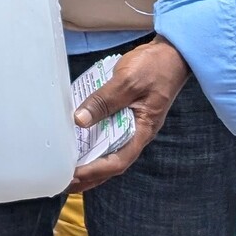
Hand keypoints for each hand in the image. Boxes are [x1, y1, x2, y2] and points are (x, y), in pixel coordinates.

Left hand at [68, 37, 190, 192]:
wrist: (171, 54)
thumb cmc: (155, 67)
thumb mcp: (127, 81)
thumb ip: (104, 100)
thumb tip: (80, 119)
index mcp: (142, 130)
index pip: (118, 161)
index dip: (95, 171)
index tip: (74, 177)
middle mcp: (137, 132)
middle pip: (112, 162)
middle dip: (90, 175)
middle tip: (65, 182)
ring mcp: (131, 124)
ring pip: (108, 150)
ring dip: (89, 161)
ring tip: (67, 169)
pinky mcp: (124, 114)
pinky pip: (107, 133)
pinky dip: (92, 140)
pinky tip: (76, 141)